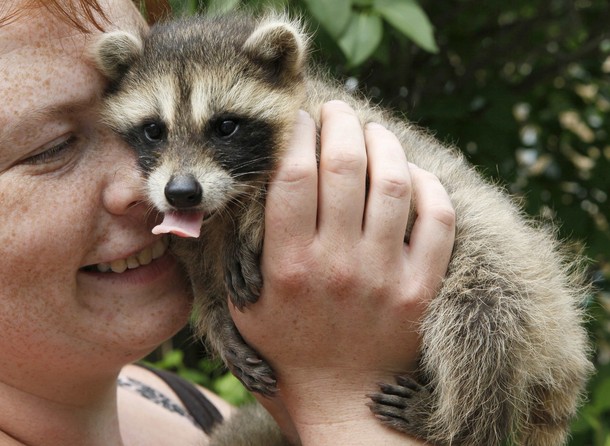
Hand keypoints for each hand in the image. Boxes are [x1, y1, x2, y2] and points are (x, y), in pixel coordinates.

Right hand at [230, 101, 454, 443]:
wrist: (342, 400)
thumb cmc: (287, 347)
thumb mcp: (245, 303)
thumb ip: (244, 245)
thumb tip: (256, 180)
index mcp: (288, 265)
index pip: (293, 173)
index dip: (296, 132)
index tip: (297, 118)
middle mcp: (338, 264)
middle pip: (345, 164)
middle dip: (340, 122)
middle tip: (337, 110)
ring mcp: (385, 275)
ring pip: (394, 181)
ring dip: (384, 143)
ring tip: (373, 131)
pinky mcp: (422, 288)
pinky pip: (439, 218)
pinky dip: (429, 185)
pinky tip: (413, 173)